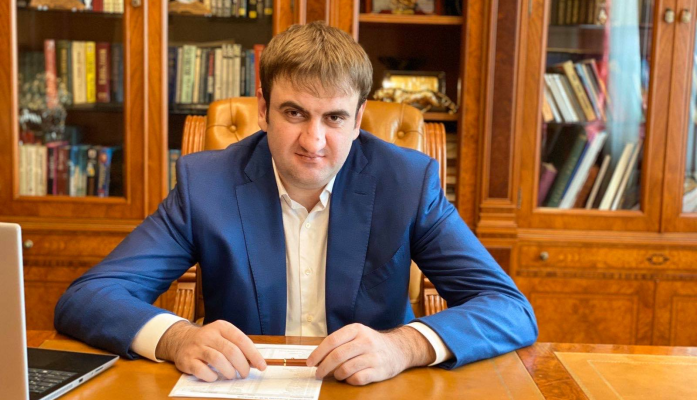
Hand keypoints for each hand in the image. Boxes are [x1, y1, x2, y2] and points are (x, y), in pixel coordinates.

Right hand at [155, 320, 266, 381]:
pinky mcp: (187, 360)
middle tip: (245, 373)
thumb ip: (238, 346)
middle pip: (231, 351)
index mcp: (221, 327)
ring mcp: (197, 347)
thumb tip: (255, 362)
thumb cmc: (208, 341)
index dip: (254, 355)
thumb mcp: (223, 336)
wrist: (180, 339)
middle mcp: (209, 334)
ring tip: (231, 375)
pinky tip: (214, 376)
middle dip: (242, 366)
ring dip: (229, 371)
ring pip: (218, 360)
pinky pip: (203, 370)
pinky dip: (212, 376)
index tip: (262, 366)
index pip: (242, 340)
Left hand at [307, 323, 435, 385]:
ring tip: (337, 375)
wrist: (399, 349)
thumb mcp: (357, 335)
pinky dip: (349, 380)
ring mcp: (373, 356)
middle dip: (323, 367)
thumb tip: (317, 359)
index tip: (310, 363)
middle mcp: (365, 341)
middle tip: (318, 374)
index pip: (332, 341)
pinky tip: (350, 377)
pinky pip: (357, 379)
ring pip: (345, 369)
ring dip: (337, 375)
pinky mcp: (379, 370)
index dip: (318, 353)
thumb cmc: (372, 343)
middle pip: (337, 356)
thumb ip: (340, 343)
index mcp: (356, 329)